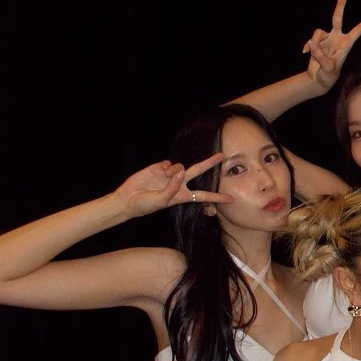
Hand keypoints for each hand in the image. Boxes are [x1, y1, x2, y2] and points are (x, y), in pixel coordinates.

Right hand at [113, 153, 231, 217]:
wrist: (128, 199)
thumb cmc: (145, 205)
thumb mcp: (161, 201)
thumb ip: (172, 187)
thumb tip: (181, 171)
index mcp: (182, 196)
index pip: (204, 196)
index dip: (217, 197)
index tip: (232, 199)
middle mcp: (179, 184)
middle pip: (198, 171)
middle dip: (210, 163)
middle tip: (222, 155)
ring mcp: (170, 175)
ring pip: (181, 166)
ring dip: (176, 170)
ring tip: (165, 176)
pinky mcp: (160, 168)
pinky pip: (169, 163)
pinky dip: (166, 167)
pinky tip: (160, 172)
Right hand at [303, 0, 360, 91]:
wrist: (319, 80)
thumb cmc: (328, 77)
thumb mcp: (327, 68)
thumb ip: (320, 55)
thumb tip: (311, 43)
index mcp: (346, 44)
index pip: (358, 30)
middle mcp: (337, 38)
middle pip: (338, 16)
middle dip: (341, 3)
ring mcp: (327, 39)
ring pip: (318, 32)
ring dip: (314, 41)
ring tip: (311, 54)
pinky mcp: (318, 42)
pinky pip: (311, 39)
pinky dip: (308, 45)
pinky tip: (304, 53)